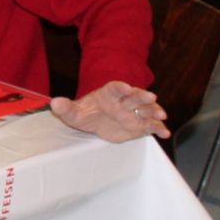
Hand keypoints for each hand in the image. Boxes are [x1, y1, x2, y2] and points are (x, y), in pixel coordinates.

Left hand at [49, 80, 168, 142]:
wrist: (95, 122)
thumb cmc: (85, 113)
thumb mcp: (73, 113)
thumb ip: (65, 108)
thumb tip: (54, 103)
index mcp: (108, 94)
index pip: (115, 88)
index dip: (120, 87)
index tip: (125, 88)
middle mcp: (124, 102)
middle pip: (135, 96)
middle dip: (143, 96)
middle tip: (151, 97)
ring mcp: (133, 113)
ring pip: (146, 109)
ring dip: (154, 111)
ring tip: (161, 115)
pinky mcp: (139, 125)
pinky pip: (151, 125)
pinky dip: (158, 128)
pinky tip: (164, 133)